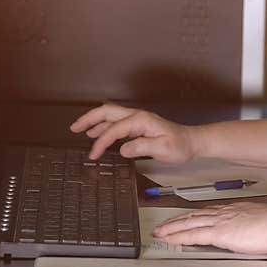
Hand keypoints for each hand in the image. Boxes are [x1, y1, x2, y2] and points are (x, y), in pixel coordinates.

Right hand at [70, 104, 197, 162]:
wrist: (192, 142)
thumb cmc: (180, 145)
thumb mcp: (163, 149)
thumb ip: (142, 147)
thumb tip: (124, 149)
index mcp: (141, 120)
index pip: (115, 129)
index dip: (102, 142)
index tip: (94, 154)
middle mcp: (138, 116)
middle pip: (107, 112)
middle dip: (89, 118)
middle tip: (74, 127)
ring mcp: (138, 120)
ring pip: (111, 116)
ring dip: (95, 121)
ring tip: (81, 130)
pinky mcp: (139, 125)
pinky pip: (117, 123)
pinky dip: (105, 126)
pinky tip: (99, 134)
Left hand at [152, 202, 266, 254]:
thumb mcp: (262, 221)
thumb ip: (251, 224)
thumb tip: (250, 230)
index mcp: (234, 209)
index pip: (207, 212)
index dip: (193, 215)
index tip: (184, 218)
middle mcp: (224, 212)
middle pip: (193, 215)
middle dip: (176, 220)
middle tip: (163, 225)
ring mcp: (220, 221)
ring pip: (188, 223)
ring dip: (172, 228)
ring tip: (160, 232)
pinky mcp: (219, 233)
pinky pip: (193, 234)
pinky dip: (179, 236)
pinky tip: (169, 239)